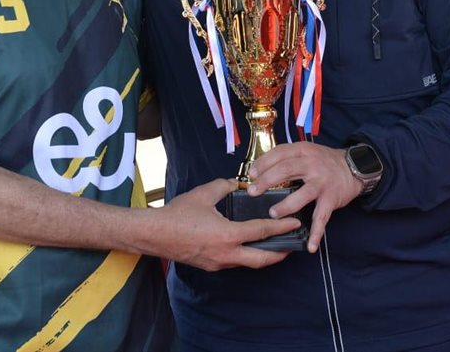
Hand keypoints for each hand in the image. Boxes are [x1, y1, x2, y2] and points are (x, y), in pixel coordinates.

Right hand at [153, 178, 300, 270]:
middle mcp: (226, 254)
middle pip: (262, 259)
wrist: (154, 234)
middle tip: (292, 244)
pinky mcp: (211, 266)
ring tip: (274, 246)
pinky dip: (247, 256)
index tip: (295, 223)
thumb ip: (223, 186)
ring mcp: (218, 263)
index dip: (281, 227)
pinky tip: (248, 247)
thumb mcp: (203, 194)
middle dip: (280, 253)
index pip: (262, 232)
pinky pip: (235, 263)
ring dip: (263, 256)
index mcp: (228, 235)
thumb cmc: (177, 215)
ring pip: (248, 263)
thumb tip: (235, 183)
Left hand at [247, 142, 361, 252]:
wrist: (355, 167)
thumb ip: (288, 158)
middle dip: (267, 181)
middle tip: (252, 192)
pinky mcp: (331, 198)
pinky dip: (317, 233)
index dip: (263, 163)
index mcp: (303, 151)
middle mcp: (312, 164)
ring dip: (286, 205)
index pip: (280, 153)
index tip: (251, 174)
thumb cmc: (324, 161)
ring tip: (273, 214)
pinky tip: (310, 245)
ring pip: (302, 194)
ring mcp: (322, 182)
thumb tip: (260, 170)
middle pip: (286, 170)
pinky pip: (322, 217)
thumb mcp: (307, 151)